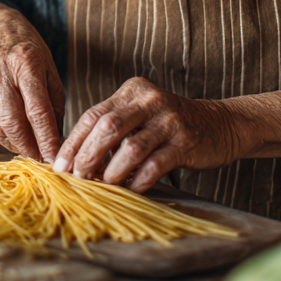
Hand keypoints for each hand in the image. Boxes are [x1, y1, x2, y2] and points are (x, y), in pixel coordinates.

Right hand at [0, 0, 64, 160]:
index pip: (37, 111)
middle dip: (31, 148)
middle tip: (44, 160)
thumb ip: (55, 101)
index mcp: (25, 64)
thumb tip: (59, 135)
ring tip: (32, 151)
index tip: (56, 157)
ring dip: (17, 146)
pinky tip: (16, 138)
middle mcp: (1, 75)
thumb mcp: (48, 66)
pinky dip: (4, 137)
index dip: (47, 138)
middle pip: (14, 124)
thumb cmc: (25, 47)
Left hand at [52, 77, 249, 192]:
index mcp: (132, 91)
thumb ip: (114, 130)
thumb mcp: (141, 116)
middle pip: (108, 127)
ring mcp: (169, 120)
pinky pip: (155, 165)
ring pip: (130, 147)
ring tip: (103, 185)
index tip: (59, 165)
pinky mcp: (186, 142)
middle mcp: (150, 100)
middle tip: (78, 178)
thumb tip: (76, 160)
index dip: (73, 141)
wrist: (221, 125)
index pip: (93, 114)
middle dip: (88, 155)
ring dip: (112, 171)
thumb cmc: (170, 126)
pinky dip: (139, 180)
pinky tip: (132, 189)